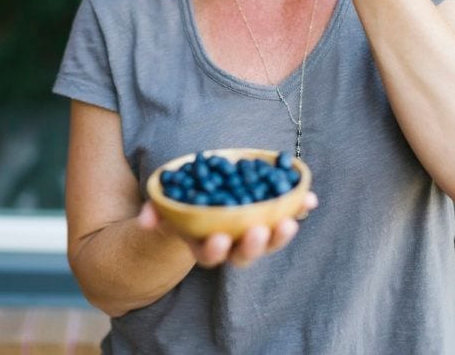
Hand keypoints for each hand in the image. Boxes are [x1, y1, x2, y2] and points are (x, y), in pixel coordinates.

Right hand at [138, 191, 317, 267]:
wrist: (200, 206)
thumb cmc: (179, 210)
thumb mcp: (164, 212)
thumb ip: (154, 214)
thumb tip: (145, 218)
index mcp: (204, 245)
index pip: (210, 254)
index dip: (215, 249)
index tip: (219, 239)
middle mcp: (231, 245)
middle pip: (244, 253)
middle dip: (253, 245)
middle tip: (259, 231)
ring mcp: (252, 233)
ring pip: (269, 240)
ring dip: (281, 232)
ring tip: (290, 220)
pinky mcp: (269, 217)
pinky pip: (285, 215)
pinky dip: (298, 208)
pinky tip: (310, 199)